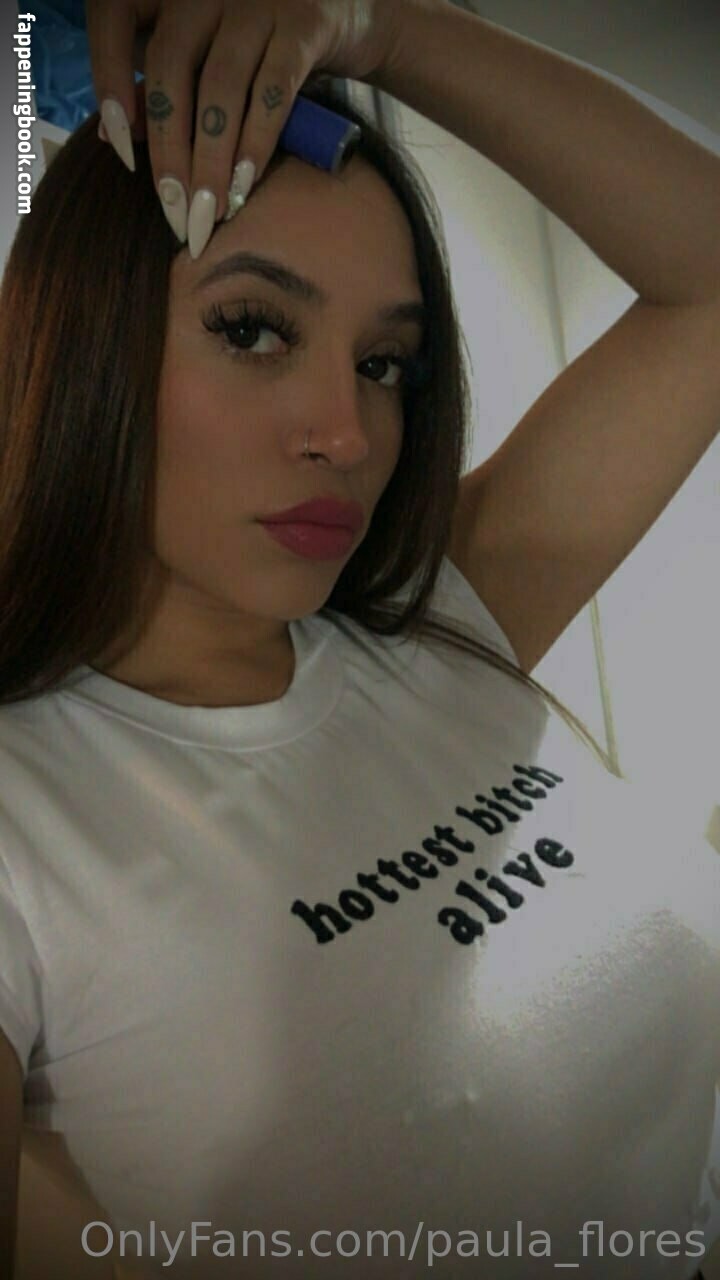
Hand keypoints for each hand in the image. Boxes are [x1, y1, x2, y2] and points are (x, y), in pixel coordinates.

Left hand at [86, 0, 407, 252]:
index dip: (107, 77)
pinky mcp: (304, 23)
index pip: (116, 16)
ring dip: (212, 158)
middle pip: (169, 65)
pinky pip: (274, 89)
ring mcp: (257, 1)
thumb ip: (161, 86)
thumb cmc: (260, 43)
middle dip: (169, 146)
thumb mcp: (205, 55)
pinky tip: (246, 185)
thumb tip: (111, 136)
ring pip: (220, 84)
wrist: (349, 12)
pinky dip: (257, 142)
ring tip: (211, 213)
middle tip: (175, 211)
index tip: (119, 151)